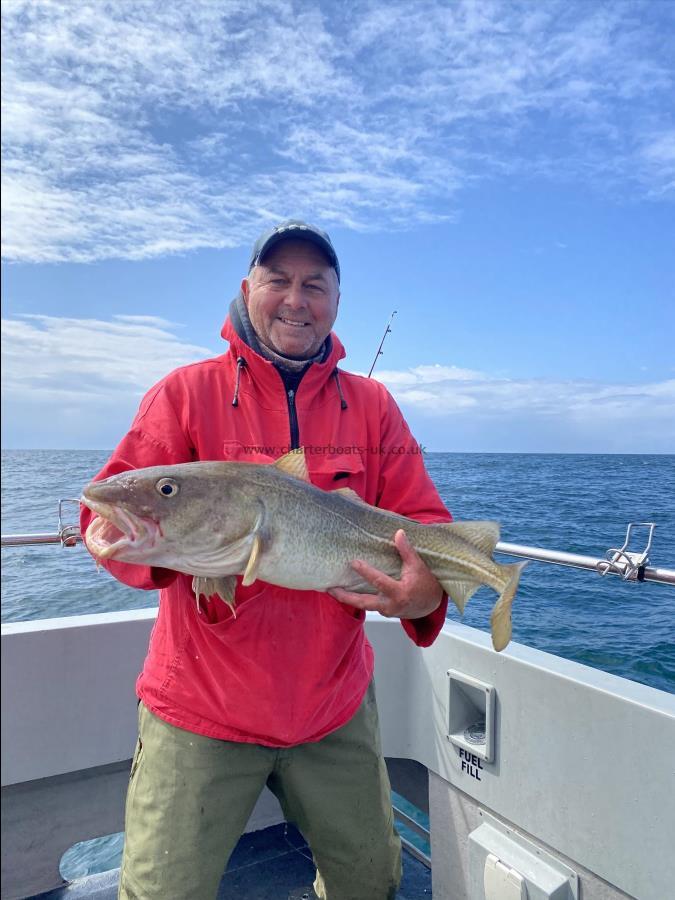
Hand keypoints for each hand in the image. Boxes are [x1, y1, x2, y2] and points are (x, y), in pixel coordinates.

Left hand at [328, 529, 443, 619]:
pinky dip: (358, 599)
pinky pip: (369, 605)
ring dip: (348, 598)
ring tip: (332, 590)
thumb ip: (406, 550)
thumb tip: (398, 533)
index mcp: (400, 592)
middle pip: (363, 602)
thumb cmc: (426, 583)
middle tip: (330, 588)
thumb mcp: (418, 565)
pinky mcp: (385, 612)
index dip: (366, 572)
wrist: (432, 604)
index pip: (379, 582)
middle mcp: (391, 605)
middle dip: (345, 596)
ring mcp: (387, 611)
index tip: (353, 562)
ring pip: (364, 605)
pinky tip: (347, 591)